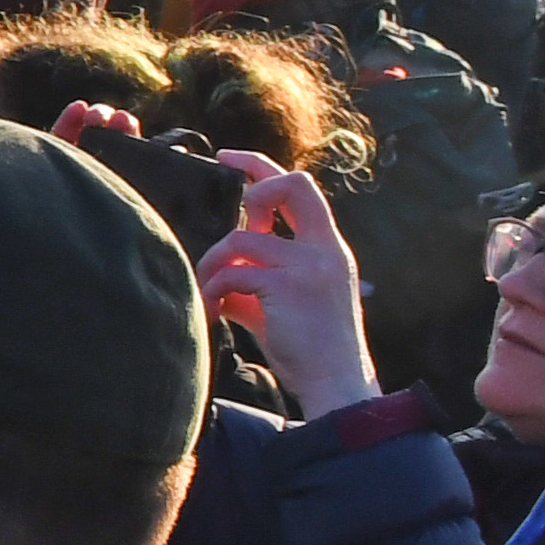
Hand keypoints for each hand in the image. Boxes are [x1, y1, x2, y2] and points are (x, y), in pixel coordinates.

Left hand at [198, 153, 382, 417]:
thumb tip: (218, 266)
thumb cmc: (309, 349)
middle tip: (221, 204)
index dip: (261, 167)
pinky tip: (216, 314)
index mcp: (328, 249)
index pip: (301, 188)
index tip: (227, 159)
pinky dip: (215, 291)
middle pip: (292, 185)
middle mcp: (325, 249)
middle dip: (252, 186)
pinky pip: (233, 274)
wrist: (336, 386)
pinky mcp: (289, 286)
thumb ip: (258, 276)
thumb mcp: (286, 304)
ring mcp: (309, 265)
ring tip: (209, 291)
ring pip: (241, 239)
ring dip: (212, 263)